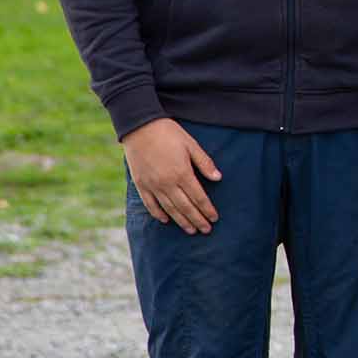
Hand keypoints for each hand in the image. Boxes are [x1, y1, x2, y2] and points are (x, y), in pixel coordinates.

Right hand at [122, 117, 221, 232]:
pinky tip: (166, 220)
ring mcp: (153, 186)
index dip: (208, 209)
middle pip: (186, 207)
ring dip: (181, 221)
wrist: (139, 126)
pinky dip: (159, 214)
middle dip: (197, 220)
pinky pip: (150, 205)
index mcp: (182, 173)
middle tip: (206, 230)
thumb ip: (204, 163)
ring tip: (191, 230)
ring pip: (170, 209)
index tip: (215, 218)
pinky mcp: (141, 184)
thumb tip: (218, 178)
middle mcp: (167, 183)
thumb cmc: (168, 133)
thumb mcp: (191, 144)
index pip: (198, 197)